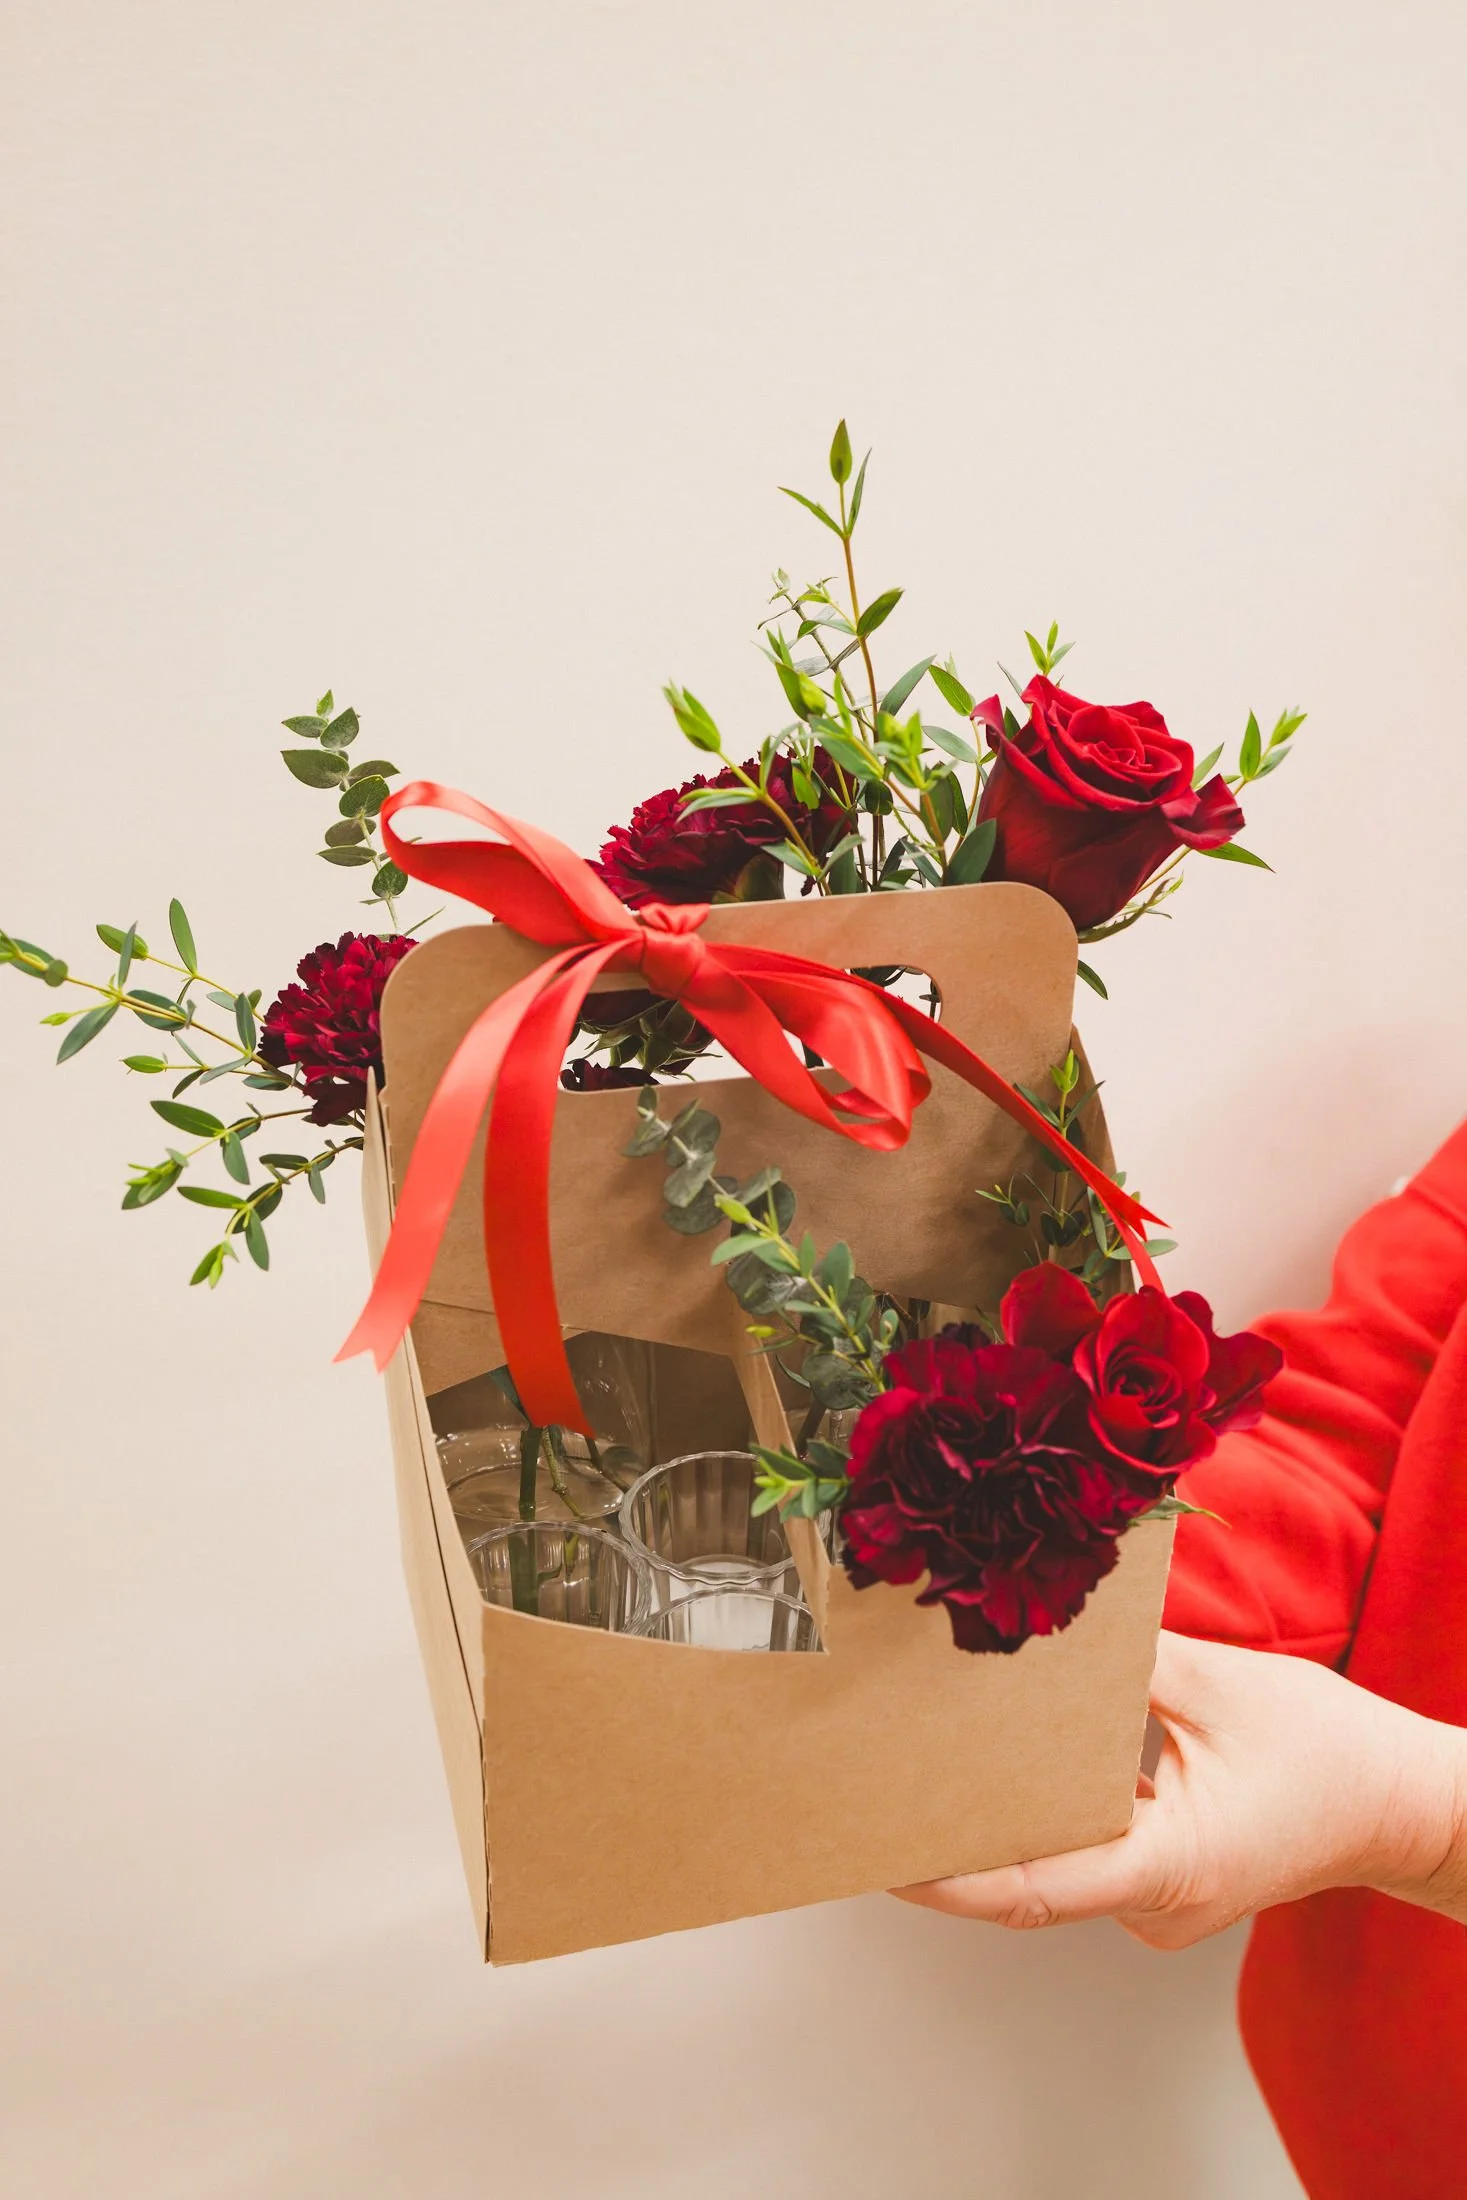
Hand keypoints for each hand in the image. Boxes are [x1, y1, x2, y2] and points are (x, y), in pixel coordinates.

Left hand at [896, 1631, 1466, 1949]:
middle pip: (1032, 1876)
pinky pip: (1090, 1849)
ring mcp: (1158, 1902)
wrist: (1403, 1804)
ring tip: (927, 1760)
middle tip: (882, 1783)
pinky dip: (1051, 1810)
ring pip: (1059, 1862)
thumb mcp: (1221, 1683)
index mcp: (1168, 1869)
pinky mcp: (1163, 1878)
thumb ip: (1125, 1661)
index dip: (951, 1878)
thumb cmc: (1328, 1751)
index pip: (1033, 1891)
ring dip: (1004, 1815)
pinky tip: (1008, 1759)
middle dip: (957, 1833)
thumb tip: (1035, 1627)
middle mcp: (1153, 1905)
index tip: (885, 1855)